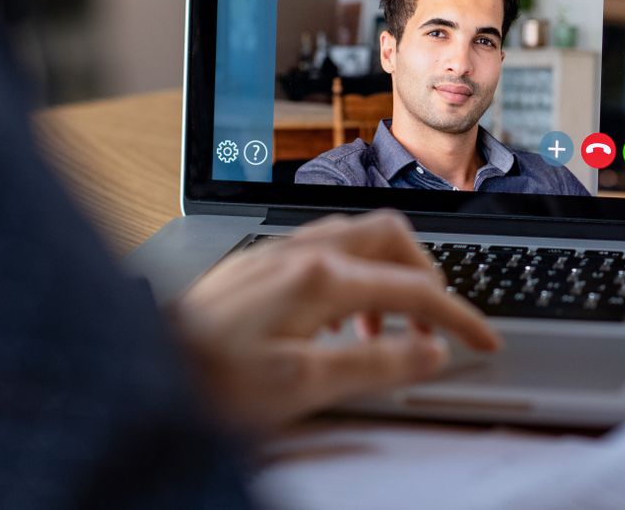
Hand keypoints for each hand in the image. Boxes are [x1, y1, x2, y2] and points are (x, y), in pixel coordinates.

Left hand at [171, 210, 499, 438]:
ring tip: (385, 331)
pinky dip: (354, 276)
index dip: (458, 319)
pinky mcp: (260, 263)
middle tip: (437, 323)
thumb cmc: (210, 382)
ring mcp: (278, 252)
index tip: (483, 342)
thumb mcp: (303, 387)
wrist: (142, 369)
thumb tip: (431, 352)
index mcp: (320, 279)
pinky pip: (327, 249)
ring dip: (389, 276)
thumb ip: (375, 363)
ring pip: (359, 238)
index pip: (414, 289)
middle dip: (428, 277)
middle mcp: (302, 252)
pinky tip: (338, 319)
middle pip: (393, 237)